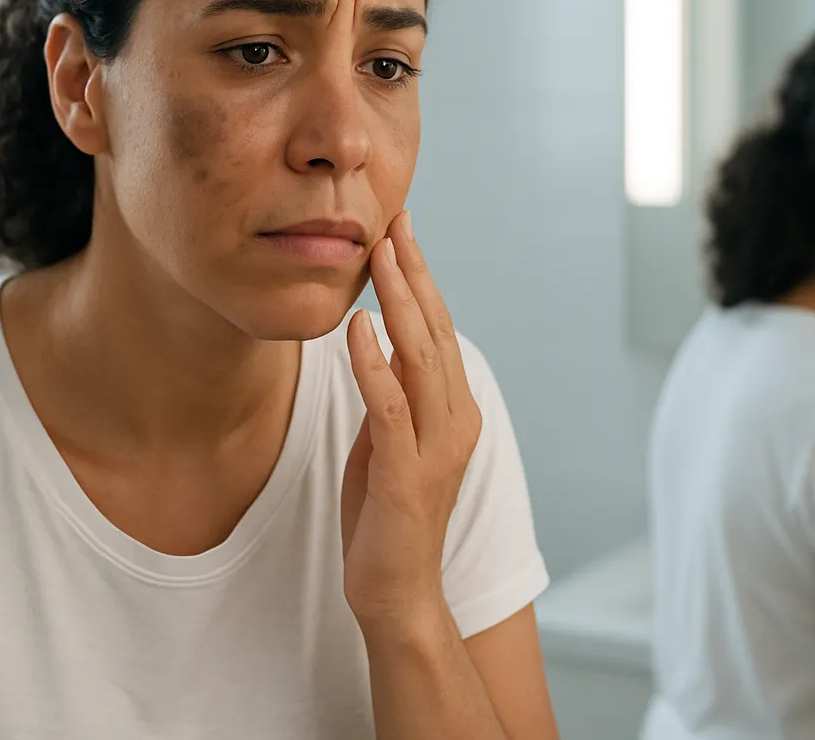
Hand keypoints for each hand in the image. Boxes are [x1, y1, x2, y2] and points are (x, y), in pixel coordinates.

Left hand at [340, 211, 482, 636]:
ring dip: (400, 304)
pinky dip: (374, 364)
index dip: (420, 278)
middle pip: (438, 331)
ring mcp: (436, 448)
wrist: (397, 593)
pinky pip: (390, 407)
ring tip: (378, 257)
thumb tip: (378, 342)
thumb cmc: (386, 518)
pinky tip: (358, 328)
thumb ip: (391, 394)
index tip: (400, 229)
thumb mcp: (387, 441)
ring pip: (422, 358)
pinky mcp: (405, 473)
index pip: (439, 329)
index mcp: (453, 410)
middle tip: (395, 220)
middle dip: (414, 274)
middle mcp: (456, 421)